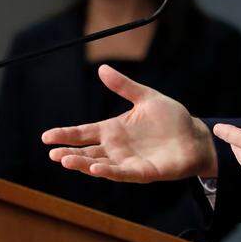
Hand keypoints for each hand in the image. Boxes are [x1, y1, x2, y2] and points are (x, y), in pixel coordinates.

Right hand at [41, 64, 217, 181]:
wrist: (194, 136)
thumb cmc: (171, 118)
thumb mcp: (146, 97)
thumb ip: (124, 86)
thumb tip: (102, 68)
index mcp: (114, 129)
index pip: (84, 132)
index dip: (65, 134)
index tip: (46, 136)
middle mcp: (116, 148)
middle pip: (86, 151)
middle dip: (68, 152)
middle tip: (52, 152)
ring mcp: (127, 161)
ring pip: (99, 164)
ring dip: (82, 163)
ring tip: (65, 160)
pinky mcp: (142, 172)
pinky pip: (121, 173)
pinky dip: (108, 171)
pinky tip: (95, 168)